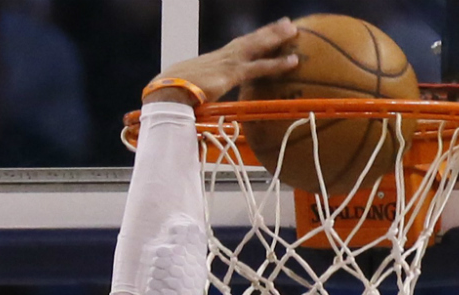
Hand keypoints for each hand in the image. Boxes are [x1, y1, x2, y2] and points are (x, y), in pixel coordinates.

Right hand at [146, 18, 298, 104]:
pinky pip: (259, 67)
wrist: (165, 94)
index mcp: (209, 61)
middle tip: (285, 24)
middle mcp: (220, 58)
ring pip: (256, 46)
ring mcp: (226, 63)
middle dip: (267, 32)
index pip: (235, 48)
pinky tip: (292, 62)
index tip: (262, 34)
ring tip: (293, 32)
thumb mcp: (183, 92)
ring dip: (275, 38)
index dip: (250, 40)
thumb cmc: (168, 96)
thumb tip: (193, 105)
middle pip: (248, 40)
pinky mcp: (231, 74)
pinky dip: (277, 64)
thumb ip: (194, 96)